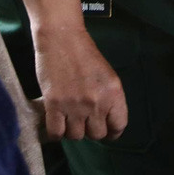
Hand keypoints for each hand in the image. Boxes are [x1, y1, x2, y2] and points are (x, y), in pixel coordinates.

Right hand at [33, 26, 127, 140]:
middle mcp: (97, 102)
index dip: (112, 132)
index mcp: (114, 93)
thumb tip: (105, 121)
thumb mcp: (107, 75)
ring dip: (72, 130)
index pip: (119, 126)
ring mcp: (75, 105)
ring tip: (68, 118)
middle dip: (90, 130)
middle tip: (84, 120)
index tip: (106, 130)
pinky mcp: (54, 105)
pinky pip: (56, 133)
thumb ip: (109, 98)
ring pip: (76, 136)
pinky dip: (56, 132)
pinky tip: (56, 122)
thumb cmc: (84, 53)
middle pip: (97, 135)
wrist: (61, 38)